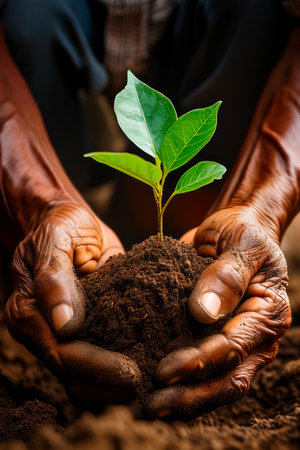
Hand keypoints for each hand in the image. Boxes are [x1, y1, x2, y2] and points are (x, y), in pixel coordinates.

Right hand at [5, 202, 140, 405]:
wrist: (69, 222)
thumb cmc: (60, 227)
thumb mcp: (55, 240)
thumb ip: (54, 278)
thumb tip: (63, 323)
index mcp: (28, 312)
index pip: (59, 352)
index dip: (94, 366)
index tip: (129, 372)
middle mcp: (43, 329)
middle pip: (71, 373)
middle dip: (107, 385)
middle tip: (146, 384)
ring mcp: (62, 333)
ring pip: (82, 377)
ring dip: (112, 388)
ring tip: (149, 387)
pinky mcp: (84, 328)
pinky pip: (96, 358)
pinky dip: (116, 371)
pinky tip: (145, 371)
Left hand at [147, 206, 290, 416]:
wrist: (235, 226)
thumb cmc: (243, 231)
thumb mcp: (242, 243)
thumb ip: (228, 275)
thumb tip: (203, 312)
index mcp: (267, 315)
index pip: (234, 349)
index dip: (201, 363)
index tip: (166, 370)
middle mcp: (254, 337)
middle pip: (227, 380)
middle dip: (192, 396)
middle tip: (154, 405)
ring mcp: (234, 341)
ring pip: (214, 382)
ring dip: (184, 398)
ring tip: (149, 407)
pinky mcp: (212, 337)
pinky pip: (200, 367)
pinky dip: (180, 381)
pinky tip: (149, 384)